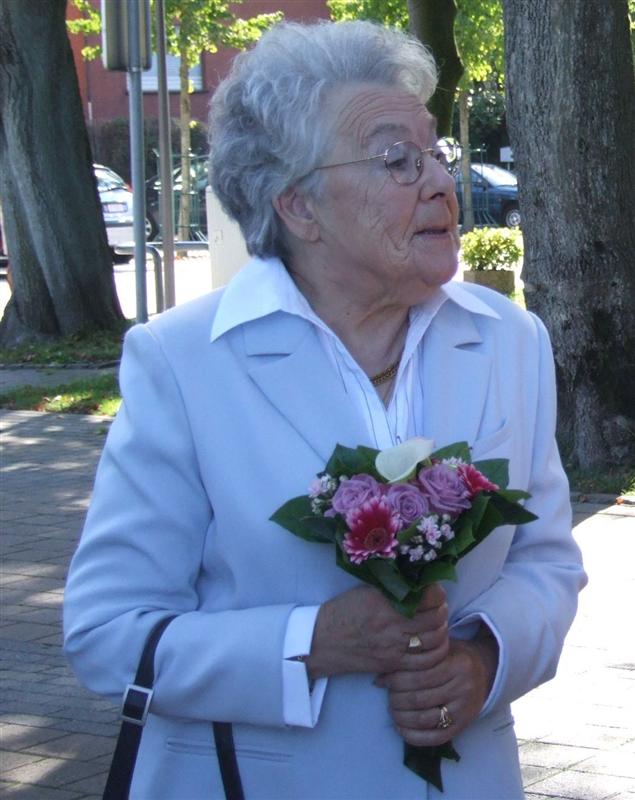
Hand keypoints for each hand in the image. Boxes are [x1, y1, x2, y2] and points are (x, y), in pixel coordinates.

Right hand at [306, 584, 448, 679]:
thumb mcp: (365, 591)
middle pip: (436, 619)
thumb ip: (392, 587)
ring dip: (441, 631)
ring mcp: (394, 647)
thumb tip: (418, 581)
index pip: (427, 596)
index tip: (433, 589)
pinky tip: (431, 644)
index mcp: (384, 601)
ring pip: (435, 641)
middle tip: (438, 606)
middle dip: (442, 611)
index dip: (436, 592)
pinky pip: (426, 662)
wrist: (321, 642)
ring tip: (436, 624)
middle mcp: (392, 624)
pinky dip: (435, 652)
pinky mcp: (393, 663)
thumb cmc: (342, 612)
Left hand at [376, 630, 498, 746]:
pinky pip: (435, 737)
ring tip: (392, 710)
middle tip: (388, 697)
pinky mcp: (462, 727)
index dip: (396, 680)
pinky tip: (400, 728)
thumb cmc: (451, 657)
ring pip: (425, 719)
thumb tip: (379, 678)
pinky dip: (413, 736)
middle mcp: (462, 687)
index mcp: (456, 665)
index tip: (384, 681)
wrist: (482, 671)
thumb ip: (411, 660)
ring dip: (402, 717)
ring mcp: (464, 710)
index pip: (419, 676)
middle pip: (419, 698)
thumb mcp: (436, 651)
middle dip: (396, 700)